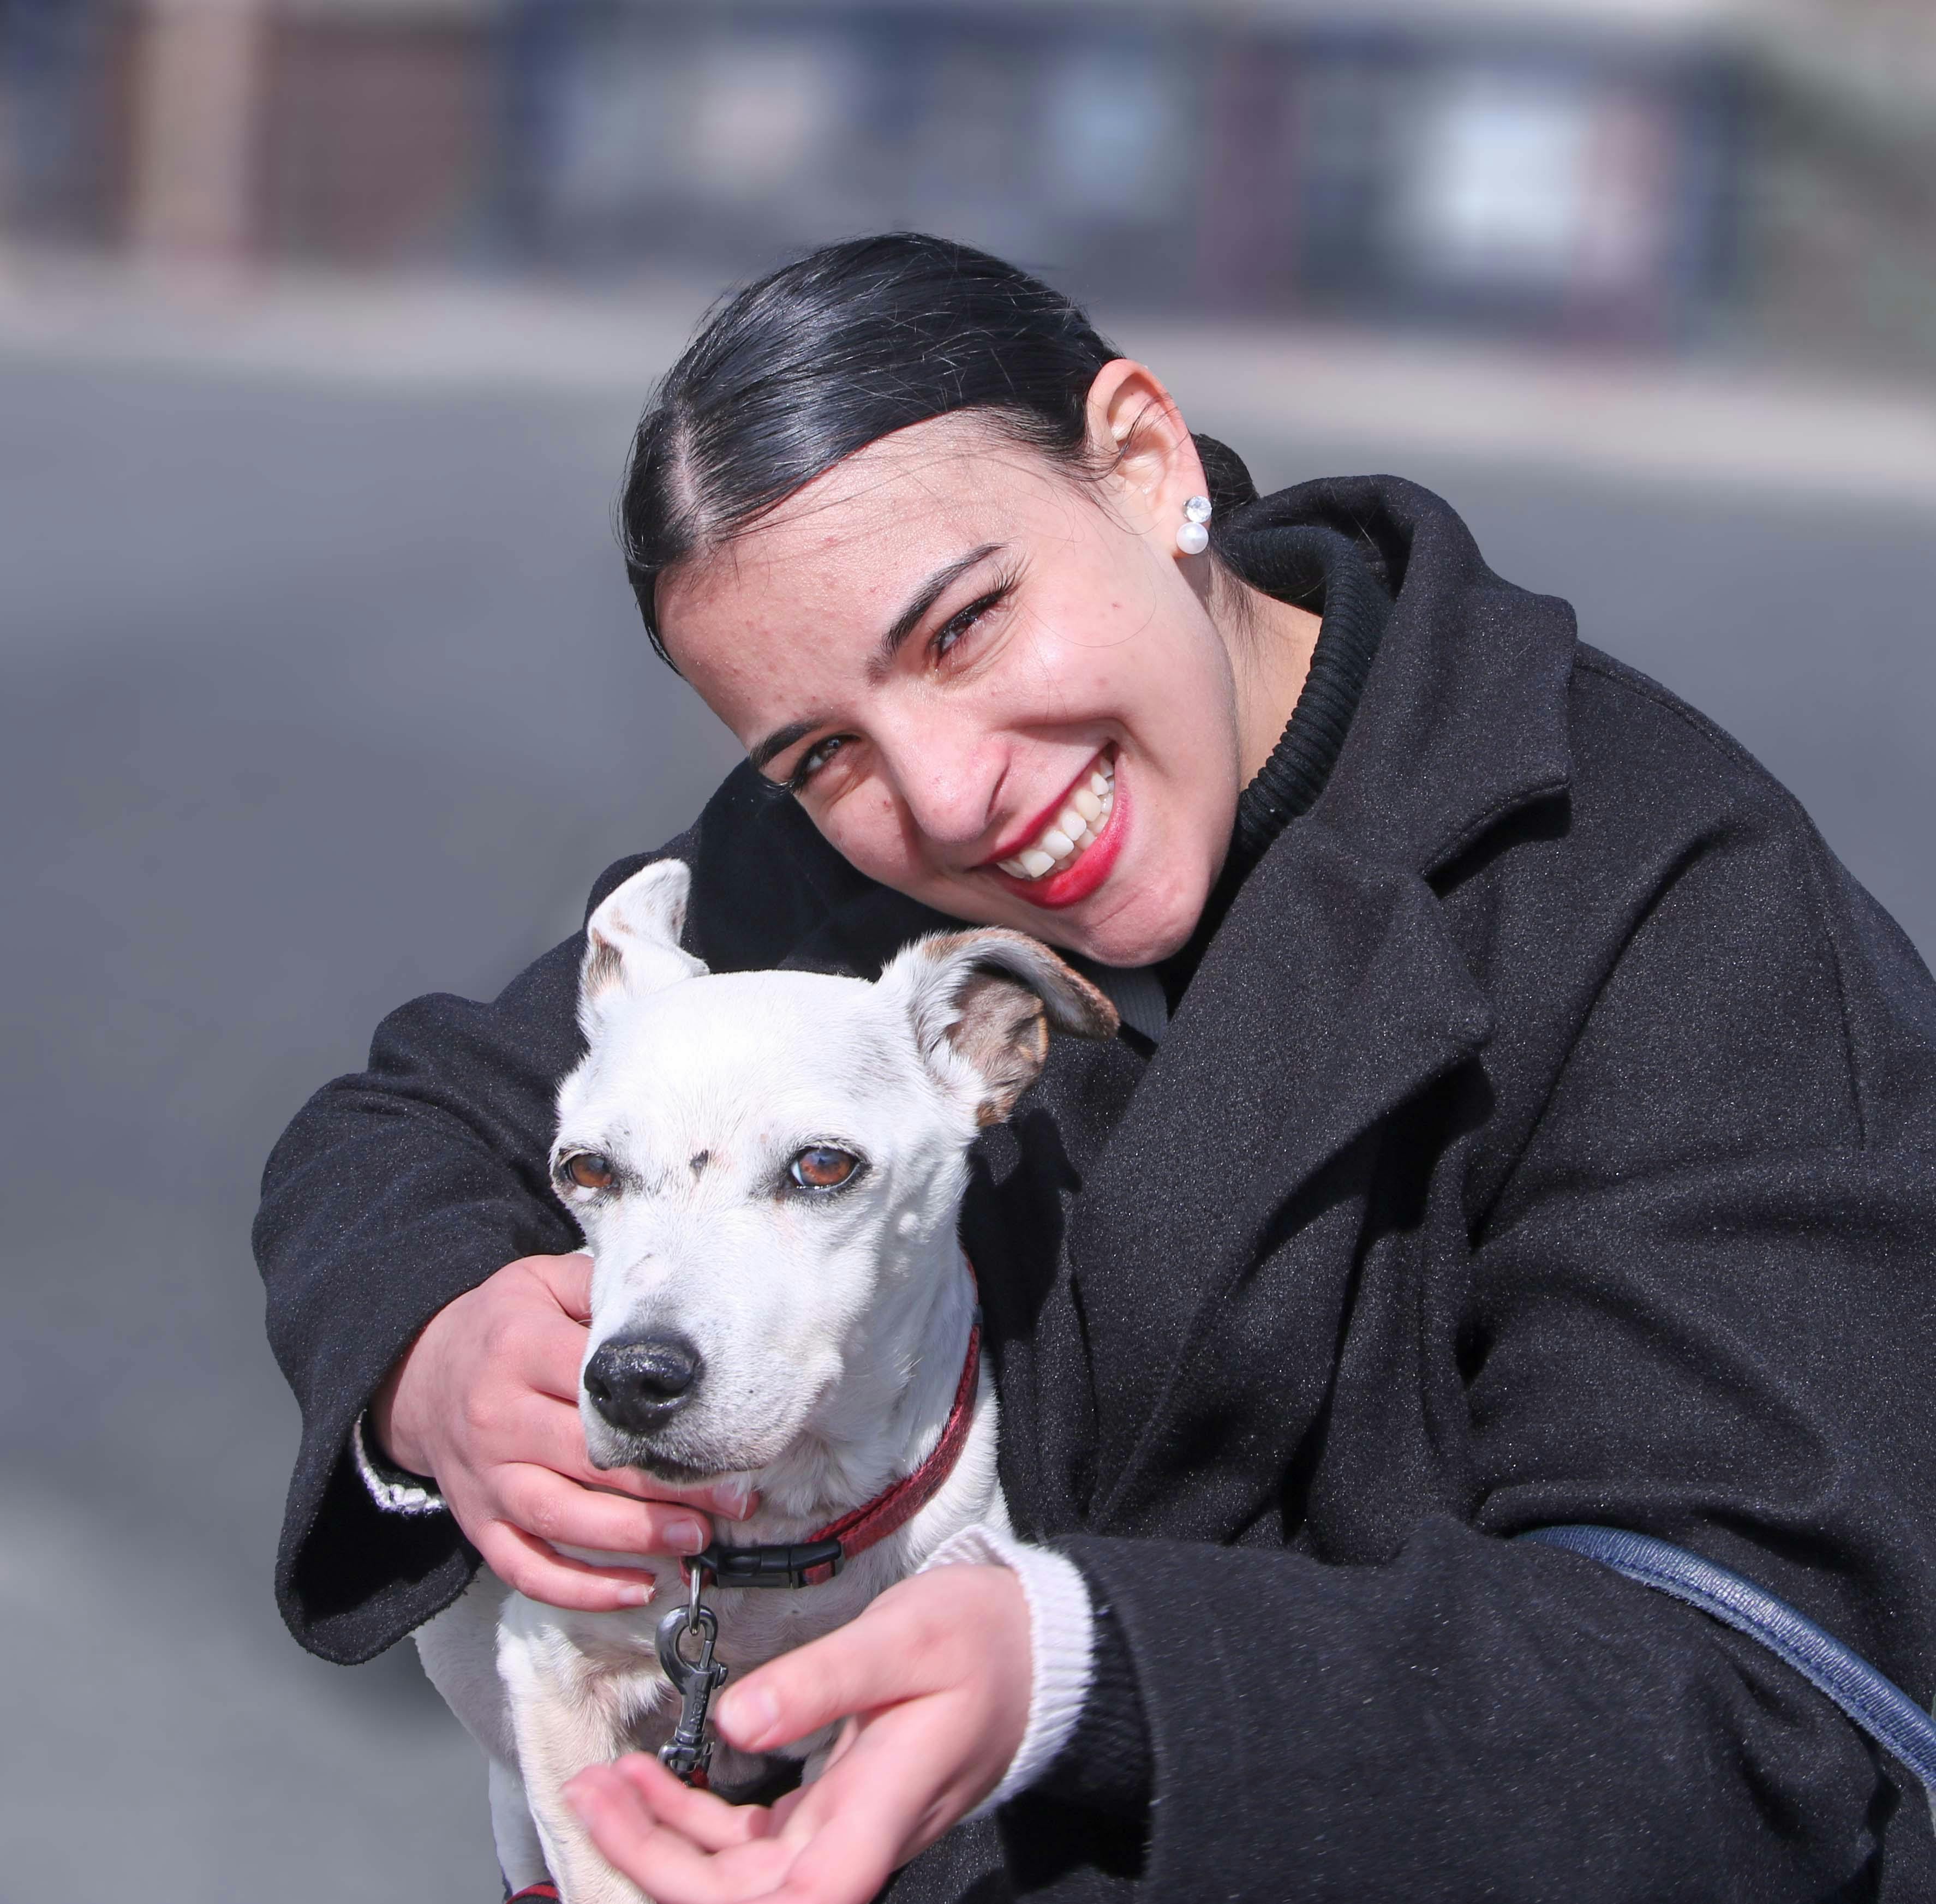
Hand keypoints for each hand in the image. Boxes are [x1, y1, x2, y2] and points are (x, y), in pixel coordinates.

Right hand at [370, 1252, 754, 1610]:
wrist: (418, 1372)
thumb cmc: (501, 1326)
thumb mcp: (541, 1283)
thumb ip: (599, 1287)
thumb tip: (672, 1294)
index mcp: (520, 1349)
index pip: (598, 1386)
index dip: (662, 1412)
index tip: (723, 1427)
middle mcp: (498, 1416)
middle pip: (589, 1457)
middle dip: (666, 1484)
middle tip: (732, 1498)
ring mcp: (485, 1476)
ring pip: (560, 1516)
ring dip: (632, 1536)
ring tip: (694, 1539)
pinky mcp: (477, 1521)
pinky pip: (525, 1565)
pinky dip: (578, 1588)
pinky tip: (634, 1590)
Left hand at [564, 1564, 1030, 1903]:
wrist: (1035, 1650)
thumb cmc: (981, 1640)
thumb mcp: (905, 1637)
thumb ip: (823, 1679)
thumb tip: (735, 1721)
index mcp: (879, 1807)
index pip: (798, 1898)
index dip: (709, 1895)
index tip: (635, 1834)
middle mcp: (857, 1836)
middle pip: (743, 1897)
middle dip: (651, 1857)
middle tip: (589, 1790)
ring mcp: (843, 1828)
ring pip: (737, 1875)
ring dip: (661, 1838)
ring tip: (602, 1782)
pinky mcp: (835, 1808)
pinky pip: (752, 1843)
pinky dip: (694, 1818)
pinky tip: (654, 1779)